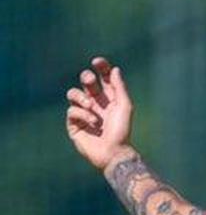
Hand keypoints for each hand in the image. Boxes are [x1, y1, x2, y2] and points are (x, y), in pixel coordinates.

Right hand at [65, 56, 134, 170]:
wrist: (114, 153)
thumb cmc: (122, 131)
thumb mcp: (124, 107)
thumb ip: (119, 88)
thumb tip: (115, 69)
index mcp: (109, 98)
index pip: (103, 77)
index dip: (100, 67)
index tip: (97, 62)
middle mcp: (95, 102)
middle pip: (86, 81)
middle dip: (86, 78)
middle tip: (90, 81)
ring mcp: (83, 112)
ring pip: (73, 93)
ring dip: (80, 96)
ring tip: (91, 107)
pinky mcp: (74, 123)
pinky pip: (72, 111)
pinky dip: (83, 114)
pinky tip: (93, 123)